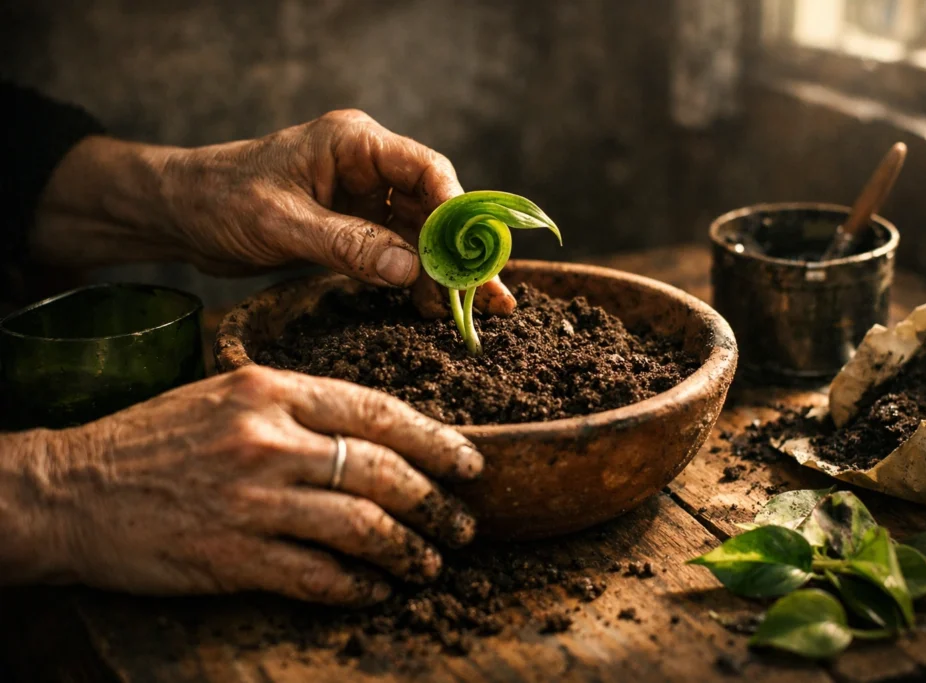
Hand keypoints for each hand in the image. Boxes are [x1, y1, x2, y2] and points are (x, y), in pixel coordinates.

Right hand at [0, 366, 482, 605]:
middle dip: (434, 502)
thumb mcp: (224, 396)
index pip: (377, 411)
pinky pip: (317, 575)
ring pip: (361, 525)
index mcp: (270, 391)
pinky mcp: (233, 555)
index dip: (434, 440)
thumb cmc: (151, 439)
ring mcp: (252, 500)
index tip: (469, 462)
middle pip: (381, 470)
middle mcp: (268, 441)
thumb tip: (371, 432)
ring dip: (407, 550)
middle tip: (462, 524)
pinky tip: (373, 592)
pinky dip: (355, 587)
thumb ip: (296, 408)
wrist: (71, 489)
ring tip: (428, 563)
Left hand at [31, 110, 514, 316]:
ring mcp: (361, 199)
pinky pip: (394, 254)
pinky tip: (430, 308)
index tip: (475, 256)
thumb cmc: (219, 201)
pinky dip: (411, 281)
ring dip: (441, 273)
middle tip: (491, 296)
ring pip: (418, 236)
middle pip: (432, 208)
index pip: (426, 171)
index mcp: (354, 145)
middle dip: (460, 253)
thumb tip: (412, 272)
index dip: (458, 212)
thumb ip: (348, 245)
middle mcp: (367, 168)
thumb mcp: (282, 223)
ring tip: (470, 313)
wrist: (180, 214)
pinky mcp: (351, 228)